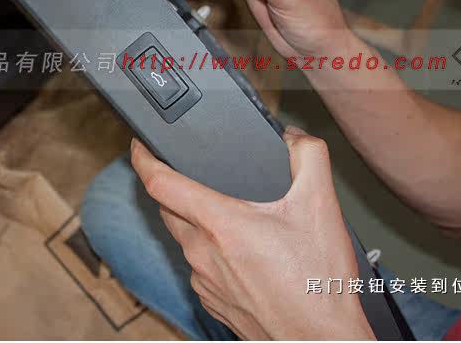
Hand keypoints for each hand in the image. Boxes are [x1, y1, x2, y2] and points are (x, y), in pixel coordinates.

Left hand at [130, 128, 373, 339]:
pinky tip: (241, 253)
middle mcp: (202, 252)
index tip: (138, 147)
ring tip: (229, 214)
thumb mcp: (322, 206)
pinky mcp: (211, 300)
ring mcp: (203, 280)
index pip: (159, 183)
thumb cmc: (317, 284)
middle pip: (167, 209)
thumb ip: (308, 157)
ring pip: (185, 239)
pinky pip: (199, 267)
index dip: (143, 158)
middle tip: (190, 175)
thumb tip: (292, 137)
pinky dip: (209, 252)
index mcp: (219, 223)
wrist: (321, 340)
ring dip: (195, 222)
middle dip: (171, 187)